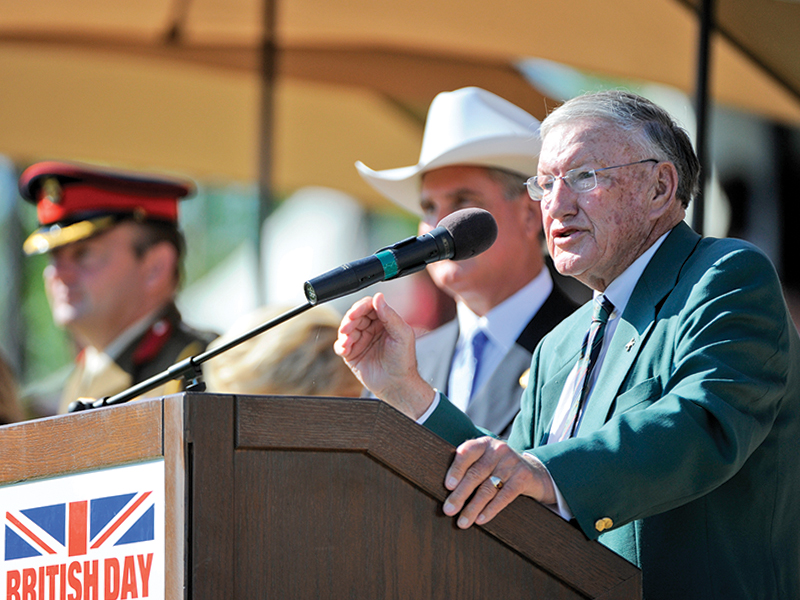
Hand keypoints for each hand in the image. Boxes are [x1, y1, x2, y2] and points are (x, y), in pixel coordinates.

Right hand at [335, 293, 434, 418]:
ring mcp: (361, 340)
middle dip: (349, 321)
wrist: (397, 385)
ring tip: (347, 342)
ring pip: (346, 329)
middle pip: (355, 316)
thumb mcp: (401, 334)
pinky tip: (344, 349)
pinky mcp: (352, 354)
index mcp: (385, 320)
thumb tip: (379, 297)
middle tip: (347, 327)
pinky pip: (341, 345)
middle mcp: (372, 328)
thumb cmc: (403, 361)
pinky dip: (340, 346)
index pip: (369, 306)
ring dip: (344, 334)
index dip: (360, 307)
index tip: (355, 313)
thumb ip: (390, 315)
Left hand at [442, 436, 555, 527]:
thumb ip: (469, 467)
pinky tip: (480, 519)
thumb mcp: (485, 460)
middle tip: (449, 510)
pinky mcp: (523, 477)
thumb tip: (447, 491)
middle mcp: (498, 450)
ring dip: (473, 507)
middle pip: (476, 474)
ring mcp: (512, 463)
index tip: (447, 486)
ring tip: (463, 522)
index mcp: (484, 444)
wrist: (533, 472)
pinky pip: (504, 496)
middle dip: (460, 494)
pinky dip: (490, 509)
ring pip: (488, 488)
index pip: (467, 453)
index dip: (456, 469)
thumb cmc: (498, 468)